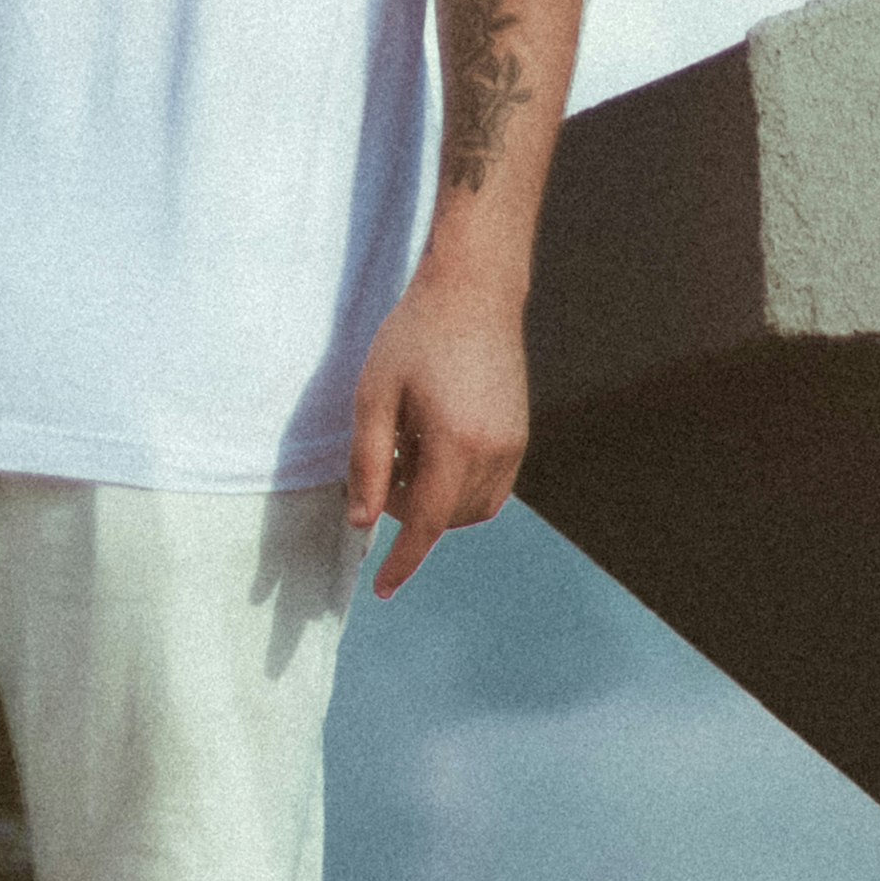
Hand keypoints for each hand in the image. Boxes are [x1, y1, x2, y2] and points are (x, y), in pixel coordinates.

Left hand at [346, 275, 525, 598]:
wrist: (474, 291)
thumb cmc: (415, 336)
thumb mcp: (374, 396)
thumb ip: (365, 463)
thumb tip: (360, 522)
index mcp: (455, 443)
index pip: (424, 524)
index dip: (401, 561)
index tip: (380, 589)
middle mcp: (493, 452)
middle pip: (445, 519)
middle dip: (407, 513)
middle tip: (380, 467)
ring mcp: (513, 446)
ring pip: (471, 509)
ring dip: (434, 502)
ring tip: (407, 450)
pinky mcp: (519, 436)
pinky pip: (490, 489)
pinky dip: (457, 488)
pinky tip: (432, 445)